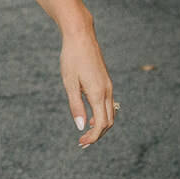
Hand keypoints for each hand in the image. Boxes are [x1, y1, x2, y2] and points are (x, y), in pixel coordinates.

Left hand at [60, 24, 115, 147]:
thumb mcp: (69, 83)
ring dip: (100, 126)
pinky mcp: (106, 82)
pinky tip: (90, 117)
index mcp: (98, 93)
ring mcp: (108, 86)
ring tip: (85, 133)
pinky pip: (108, 104)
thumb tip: (81, 127)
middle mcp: (107, 91)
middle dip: (97, 135)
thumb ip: (76, 106)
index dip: (93, 137)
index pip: (101, 124)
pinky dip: (101, 115)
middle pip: (108, 122)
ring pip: (110, 113)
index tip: (81, 142)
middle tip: (81, 142)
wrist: (81, 37)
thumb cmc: (72, 58)